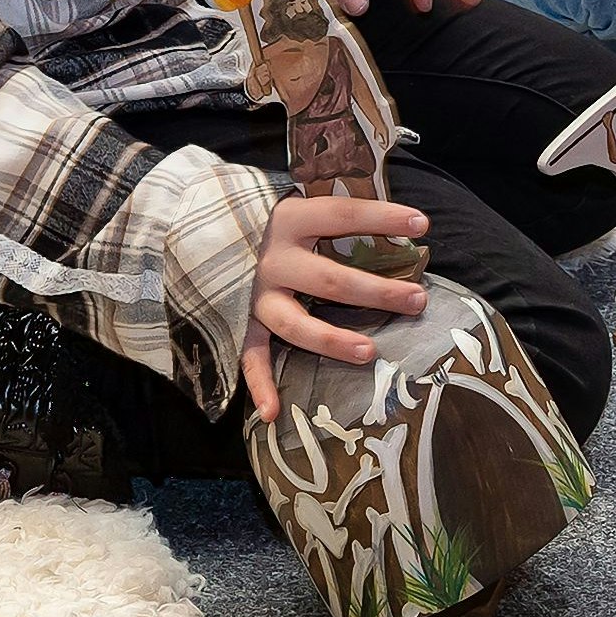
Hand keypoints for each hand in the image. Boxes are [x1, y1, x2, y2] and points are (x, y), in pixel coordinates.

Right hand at [238, 194, 431, 416]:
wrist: (194, 228)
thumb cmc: (265, 217)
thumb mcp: (296, 203)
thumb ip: (334, 213)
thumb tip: (399, 221)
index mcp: (289, 219)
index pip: (342, 214)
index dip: (381, 218)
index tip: (421, 223)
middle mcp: (271, 259)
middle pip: (329, 279)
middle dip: (376, 292)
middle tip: (417, 300)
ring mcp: (252, 295)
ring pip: (294, 323)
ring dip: (332, 340)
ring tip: (370, 352)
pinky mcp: (237, 322)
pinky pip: (249, 356)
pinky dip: (259, 385)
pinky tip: (273, 413)